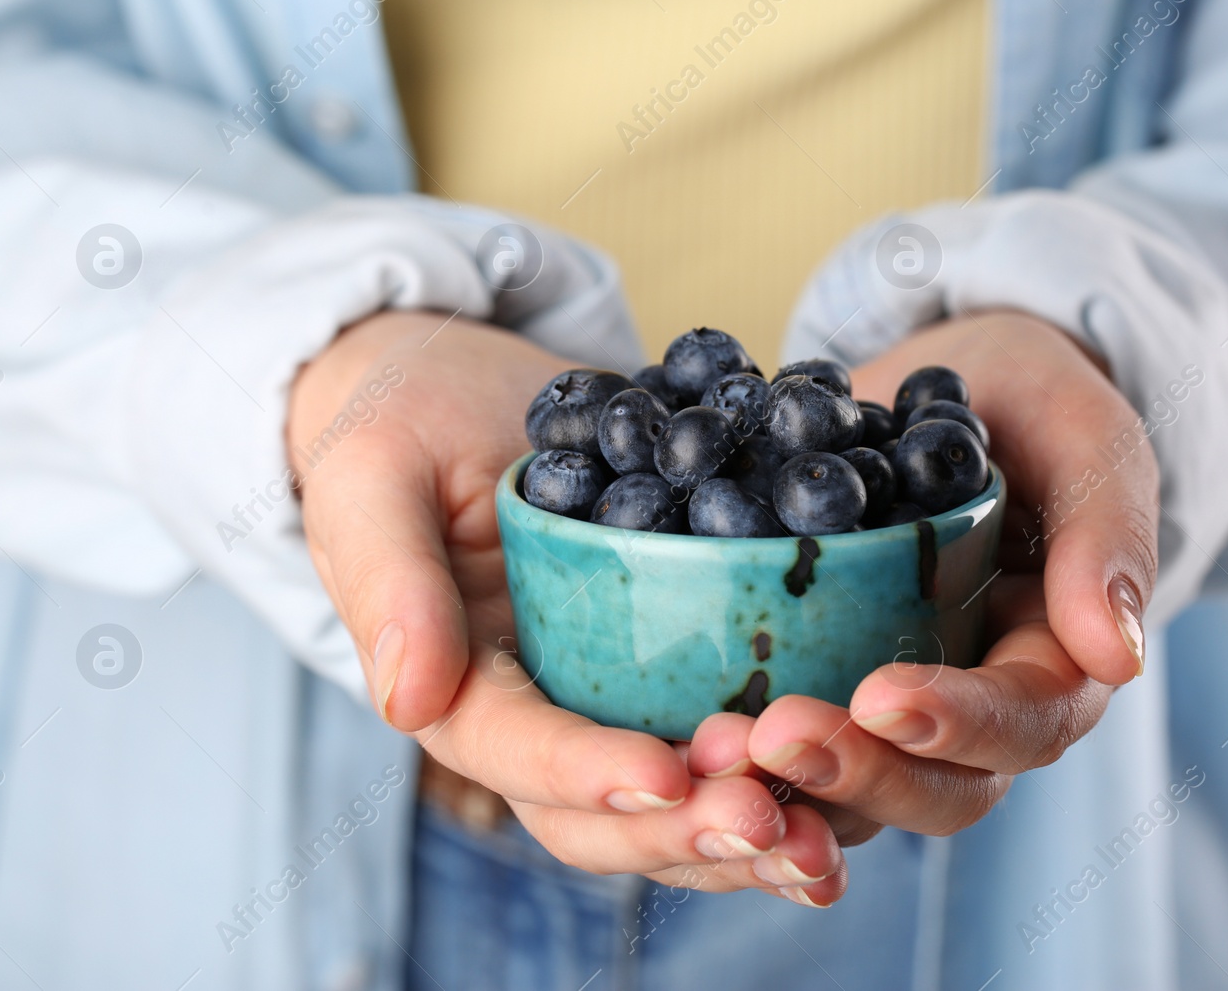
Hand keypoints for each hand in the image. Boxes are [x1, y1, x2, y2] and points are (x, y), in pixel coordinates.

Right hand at [288, 311, 845, 901]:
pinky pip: (720, 748)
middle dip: (686, 829)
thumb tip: (408, 701)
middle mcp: (533, 717)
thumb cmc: (400, 418)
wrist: (459, 386)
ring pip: (671, 807)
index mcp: (453, 689)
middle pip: (601, 814)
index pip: (517, 752)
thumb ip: (387, 581)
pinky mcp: (666, 672)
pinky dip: (783, 784)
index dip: (589, 771)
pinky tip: (854, 790)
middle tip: (772, 816)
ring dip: (746, 833)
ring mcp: (603, 701)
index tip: (668, 770)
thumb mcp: (373, 476)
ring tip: (826, 840)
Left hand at [689, 310, 1156, 847]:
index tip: (880, 695)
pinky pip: (785, 754)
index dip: (956, 724)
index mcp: (1055, 665)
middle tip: (767, 737)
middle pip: (934, 790)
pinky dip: (736, 762)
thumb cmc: (1029, 401)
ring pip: (852, 796)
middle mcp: (975, 711)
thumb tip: (1115, 655)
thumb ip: (1110, 526)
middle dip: (855, 775)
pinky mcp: (820, 687)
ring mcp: (891, 708)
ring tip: (706, 753)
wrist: (940, 385)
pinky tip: (675, 742)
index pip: (1022, 724)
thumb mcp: (1083, 431)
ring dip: (782, 788)